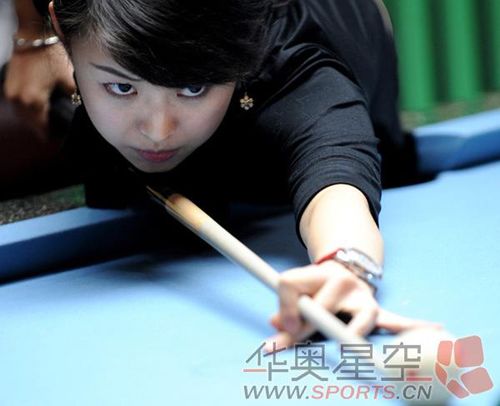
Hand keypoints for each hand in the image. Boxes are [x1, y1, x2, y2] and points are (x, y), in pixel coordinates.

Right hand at [3, 41, 74, 138]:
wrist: (34, 38)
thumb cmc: (53, 58)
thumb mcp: (68, 82)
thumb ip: (72, 100)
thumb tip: (75, 111)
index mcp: (34, 101)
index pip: (41, 127)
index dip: (49, 135)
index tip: (57, 140)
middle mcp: (19, 99)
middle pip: (29, 124)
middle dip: (41, 130)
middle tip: (52, 136)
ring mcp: (10, 93)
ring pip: (21, 116)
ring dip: (32, 122)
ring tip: (44, 127)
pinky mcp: (8, 86)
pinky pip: (17, 106)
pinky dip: (25, 112)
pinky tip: (34, 113)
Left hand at [265, 261, 440, 351]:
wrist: (343, 267)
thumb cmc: (315, 283)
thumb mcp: (292, 286)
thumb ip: (283, 308)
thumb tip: (279, 331)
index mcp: (319, 276)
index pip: (298, 291)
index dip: (289, 314)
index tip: (280, 333)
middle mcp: (343, 284)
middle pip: (327, 310)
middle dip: (309, 330)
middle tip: (295, 343)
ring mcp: (362, 298)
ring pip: (365, 317)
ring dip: (358, 336)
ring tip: (368, 355)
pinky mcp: (377, 311)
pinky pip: (396, 320)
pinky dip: (414, 325)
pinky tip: (435, 328)